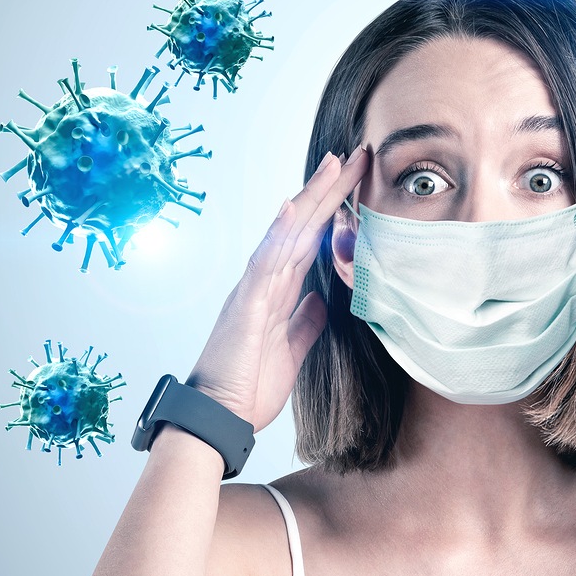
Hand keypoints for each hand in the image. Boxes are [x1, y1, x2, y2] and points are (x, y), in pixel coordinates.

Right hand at [185, 147, 368, 429]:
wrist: (217, 419)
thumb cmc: (247, 388)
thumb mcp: (291, 351)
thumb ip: (305, 322)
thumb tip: (322, 299)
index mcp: (277, 293)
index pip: (311, 241)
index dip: (335, 211)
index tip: (358, 182)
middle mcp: (265, 283)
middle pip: (303, 226)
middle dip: (330, 190)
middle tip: (357, 155)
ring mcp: (254, 290)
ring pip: (287, 233)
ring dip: (310, 198)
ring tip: (333, 165)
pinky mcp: (247, 306)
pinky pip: (265, 263)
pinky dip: (279, 234)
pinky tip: (293, 208)